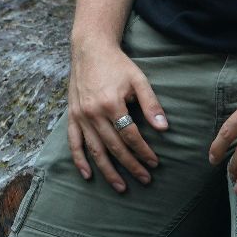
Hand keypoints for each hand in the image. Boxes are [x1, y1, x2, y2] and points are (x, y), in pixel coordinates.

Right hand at [66, 36, 169, 193]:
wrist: (89, 49)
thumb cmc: (117, 65)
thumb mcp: (138, 80)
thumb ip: (151, 104)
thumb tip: (164, 128)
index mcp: (111, 103)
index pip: (130, 135)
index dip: (144, 151)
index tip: (155, 162)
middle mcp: (93, 113)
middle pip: (114, 147)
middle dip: (131, 165)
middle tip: (145, 179)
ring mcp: (80, 116)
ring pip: (95, 150)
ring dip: (108, 171)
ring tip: (121, 186)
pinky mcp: (72, 116)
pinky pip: (74, 143)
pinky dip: (80, 160)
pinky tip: (88, 175)